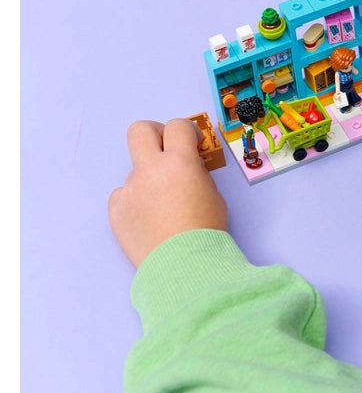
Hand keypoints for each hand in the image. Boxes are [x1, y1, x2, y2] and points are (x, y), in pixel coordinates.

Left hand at [109, 119, 228, 267]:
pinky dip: (137, 202)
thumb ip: (196, 173)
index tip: (193, 144)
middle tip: (166, 149)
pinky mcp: (116, 210)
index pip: (177, 126)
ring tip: (165, 207)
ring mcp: (129, 189)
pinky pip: (125, 195)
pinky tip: (150, 220)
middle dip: (155, 133)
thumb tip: (186, 167)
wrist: (183, 265)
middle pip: (140, 130)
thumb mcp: (213, 194)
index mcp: (179, 162)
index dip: (187, 132)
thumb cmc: (205, 231)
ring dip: (150, 179)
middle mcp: (150, 170)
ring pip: (137, 171)